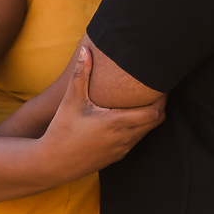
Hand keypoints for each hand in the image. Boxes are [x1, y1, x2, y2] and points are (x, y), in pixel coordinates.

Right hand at [37, 47, 165, 180]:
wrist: (52, 163)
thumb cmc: (62, 130)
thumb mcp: (71, 101)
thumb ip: (81, 74)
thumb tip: (86, 50)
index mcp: (117, 123)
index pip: (154, 112)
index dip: (161, 98)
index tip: (159, 84)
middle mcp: (124, 138)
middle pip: (156, 121)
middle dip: (159, 105)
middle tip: (155, 89)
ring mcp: (121, 149)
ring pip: (147, 132)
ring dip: (149, 117)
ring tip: (143, 101)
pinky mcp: (116, 156)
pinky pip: (135, 140)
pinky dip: (138, 128)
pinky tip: (126, 117)